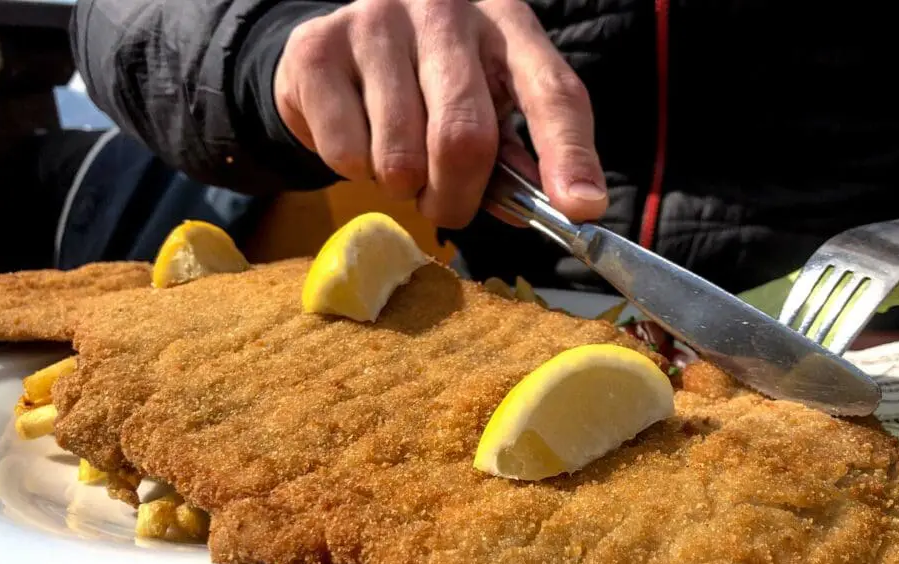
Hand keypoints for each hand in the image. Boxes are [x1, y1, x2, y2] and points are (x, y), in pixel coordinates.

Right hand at [273, 0, 606, 227]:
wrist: (339, 44)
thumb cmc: (431, 83)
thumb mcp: (487, 103)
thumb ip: (518, 156)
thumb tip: (557, 208)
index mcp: (506, 23)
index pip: (551, 91)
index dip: (568, 154)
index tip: (581, 207)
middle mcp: (445, 9)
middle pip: (464, 138)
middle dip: (457, 197)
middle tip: (445, 206)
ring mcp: (377, 21)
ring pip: (399, 157)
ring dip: (402, 187)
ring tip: (398, 163)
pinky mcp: (317, 48)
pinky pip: (346, 152)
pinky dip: (354, 171)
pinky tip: (358, 138)